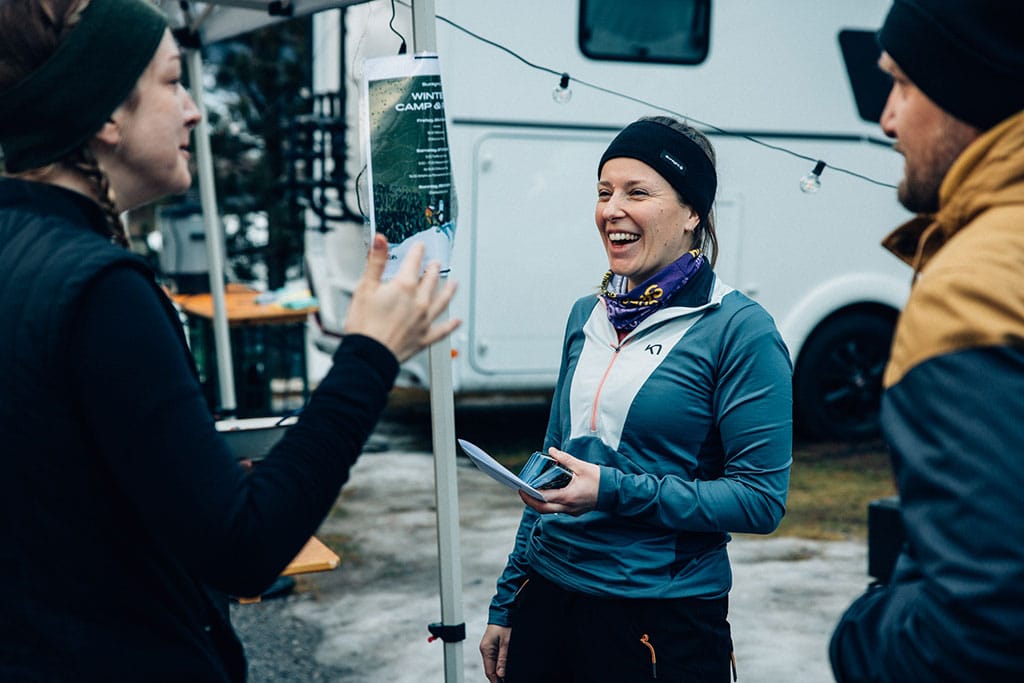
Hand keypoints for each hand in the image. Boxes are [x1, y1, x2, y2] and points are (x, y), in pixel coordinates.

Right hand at [344, 234, 459, 361]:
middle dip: (433, 269)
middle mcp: (419, 302)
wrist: (369, 355)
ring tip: (454, 284)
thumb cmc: (364, 325)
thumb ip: (376, 262)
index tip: (420, 246)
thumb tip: (380, 240)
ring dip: (449, 291)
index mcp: (404, 287)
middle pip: (430, 280)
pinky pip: (442, 330)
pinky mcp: (424, 337)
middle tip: (435, 264)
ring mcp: (424, 320)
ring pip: (442, 301)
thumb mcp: (364, 288)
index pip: (414, 261)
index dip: (417, 251)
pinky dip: (450, 325)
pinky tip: (456, 321)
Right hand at [480, 623, 510, 682]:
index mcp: (486, 650)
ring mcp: (487, 648)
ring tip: (505, 679)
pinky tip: (503, 669)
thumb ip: (503, 659)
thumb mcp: (506, 643)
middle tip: (505, 682)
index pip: (489, 671)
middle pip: (489, 669)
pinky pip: (493, 659)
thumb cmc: (505, 624)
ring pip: (491, 665)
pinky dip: (498, 665)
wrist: (503, 612)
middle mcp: (485, 650)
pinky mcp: (491, 645)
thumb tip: (500, 674)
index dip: (496, 681)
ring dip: (497, 673)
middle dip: (496, 679)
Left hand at [519, 447, 598, 515]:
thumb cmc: (600, 479)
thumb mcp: (582, 466)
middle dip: (530, 502)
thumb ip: (565, 459)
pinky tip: (547, 492)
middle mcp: (568, 507)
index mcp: (568, 496)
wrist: (615, 492)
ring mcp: (572, 511)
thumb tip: (552, 450)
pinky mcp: (575, 511)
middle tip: (523, 491)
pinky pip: (558, 509)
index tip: (522, 488)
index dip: (530, 494)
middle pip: (543, 509)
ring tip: (533, 491)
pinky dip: (549, 502)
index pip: (543, 498)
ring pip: (550, 511)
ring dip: (539, 503)